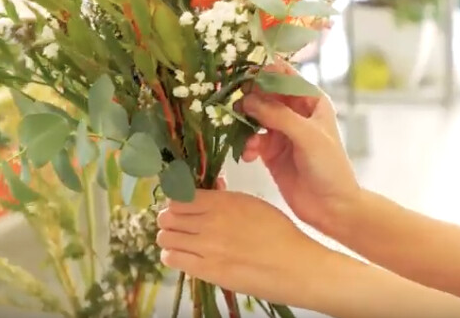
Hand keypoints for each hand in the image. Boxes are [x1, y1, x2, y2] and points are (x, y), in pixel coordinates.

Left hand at [156, 188, 326, 301]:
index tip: (180, 205)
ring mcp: (206, 247)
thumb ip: (226, 198)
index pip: (179, 196)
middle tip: (179, 224)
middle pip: (167, 216)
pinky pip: (172, 259)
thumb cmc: (280, 233)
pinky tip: (183, 255)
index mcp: (223, 202)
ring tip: (181, 241)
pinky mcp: (207, 270)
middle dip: (170, 219)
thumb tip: (209, 190)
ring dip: (170, 237)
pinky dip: (172, 255)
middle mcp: (210, 222)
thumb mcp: (254, 204)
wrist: (294, 265)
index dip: (177, 200)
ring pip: (166, 237)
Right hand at [239, 62, 359, 231]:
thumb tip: (248, 99)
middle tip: (232, 103)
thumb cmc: (329, 167)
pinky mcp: (269, 152)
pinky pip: (250, 140)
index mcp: (310, 100)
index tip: (241, 73)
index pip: (283, 75)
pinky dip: (246, 145)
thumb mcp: (308, 136)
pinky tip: (249, 156)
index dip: (262, 71)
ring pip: (253, 116)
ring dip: (243, 123)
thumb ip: (279, 116)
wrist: (332, 207)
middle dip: (247, 97)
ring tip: (240, 133)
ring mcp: (281, 131)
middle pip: (263, 93)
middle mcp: (294, 111)